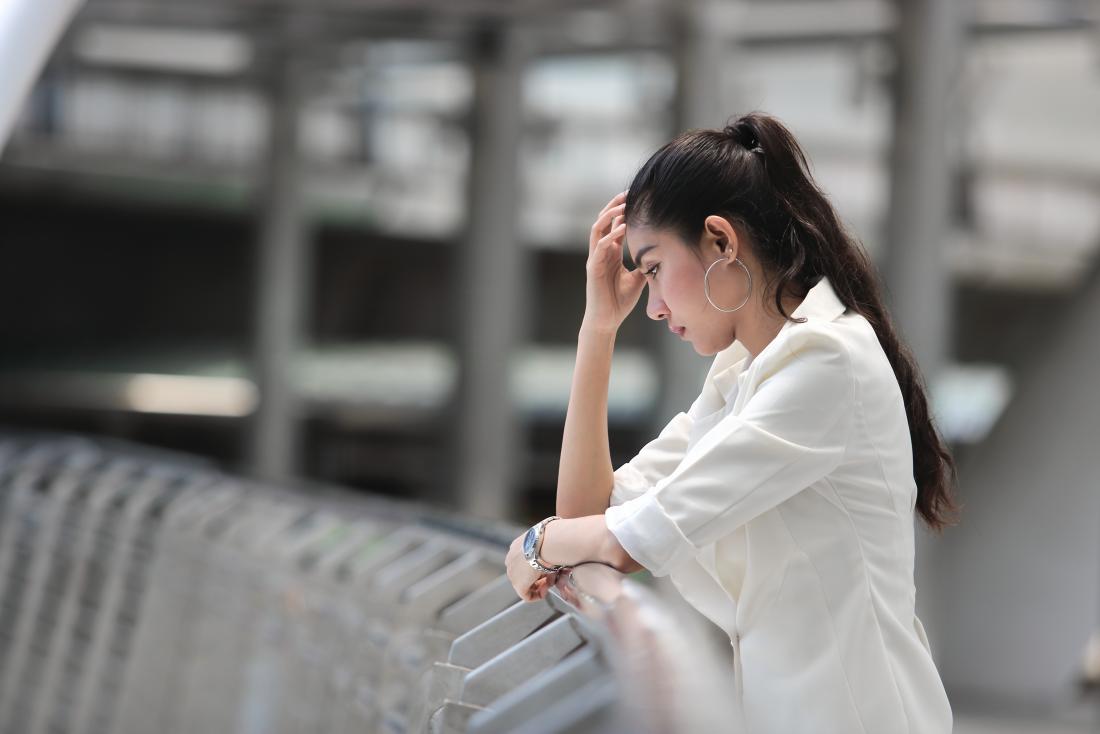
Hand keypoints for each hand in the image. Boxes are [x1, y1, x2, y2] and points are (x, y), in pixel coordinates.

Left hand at [506, 533, 558, 602]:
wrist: (546, 544)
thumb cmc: (549, 540)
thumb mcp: (544, 545)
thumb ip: (544, 554)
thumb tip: (551, 563)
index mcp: (516, 548)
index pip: (523, 563)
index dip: (536, 569)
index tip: (546, 571)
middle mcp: (511, 560)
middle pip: (524, 574)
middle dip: (538, 579)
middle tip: (550, 580)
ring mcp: (513, 573)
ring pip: (525, 584)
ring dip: (539, 586)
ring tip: (550, 584)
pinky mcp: (518, 585)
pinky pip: (526, 596)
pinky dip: (537, 596)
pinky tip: (545, 592)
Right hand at [583, 190, 646, 333]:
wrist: (607, 320)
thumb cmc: (620, 301)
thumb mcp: (638, 278)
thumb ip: (644, 264)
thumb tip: (661, 255)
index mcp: (610, 252)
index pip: (614, 224)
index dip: (623, 210)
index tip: (637, 198)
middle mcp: (601, 251)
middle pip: (604, 220)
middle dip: (615, 205)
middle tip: (629, 193)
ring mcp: (595, 258)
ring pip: (597, 228)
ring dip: (609, 214)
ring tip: (622, 205)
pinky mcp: (592, 267)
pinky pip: (600, 246)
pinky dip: (610, 234)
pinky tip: (622, 227)